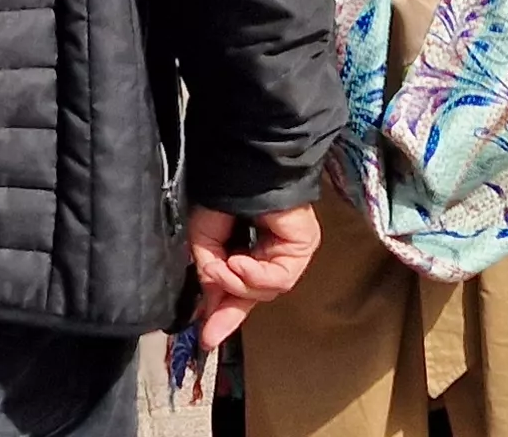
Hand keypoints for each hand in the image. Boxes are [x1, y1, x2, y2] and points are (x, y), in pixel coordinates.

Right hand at [183, 205, 319, 349]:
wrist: (240, 168)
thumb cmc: (222, 194)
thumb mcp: (204, 241)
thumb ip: (210, 276)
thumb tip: (208, 308)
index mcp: (250, 248)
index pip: (239, 288)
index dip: (223, 312)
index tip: (206, 337)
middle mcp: (272, 253)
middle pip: (254, 294)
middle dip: (230, 311)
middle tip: (210, 330)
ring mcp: (289, 252)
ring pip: (266, 290)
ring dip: (238, 283)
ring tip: (224, 266)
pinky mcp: (302, 247)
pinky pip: (279, 278)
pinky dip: (256, 275)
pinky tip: (240, 262)